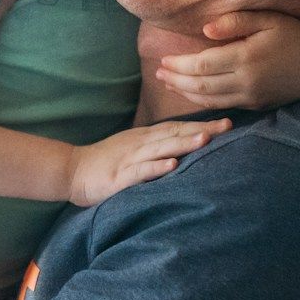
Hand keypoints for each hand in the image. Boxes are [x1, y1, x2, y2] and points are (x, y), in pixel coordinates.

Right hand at [65, 117, 231, 206]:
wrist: (72, 170)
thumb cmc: (105, 163)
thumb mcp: (133, 150)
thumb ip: (155, 147)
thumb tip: (182, 147)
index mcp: (144, 138)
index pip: (177, 127)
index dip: (201, 124)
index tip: (226, 123)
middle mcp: (140, 144)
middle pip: (175, 133)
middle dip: (202, 130)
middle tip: (228, 126)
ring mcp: (129, 159)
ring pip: (160, 148)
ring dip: (183, 143)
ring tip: (206, 140)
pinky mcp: (119, 177)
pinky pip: (140, 171)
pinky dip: (157, 167)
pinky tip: (172, 165)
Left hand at [155, 10, 299, 109]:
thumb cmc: (295, 32)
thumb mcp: (267, 19)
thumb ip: (235, 22)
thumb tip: (204, 30)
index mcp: (246, 58)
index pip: (201, 65)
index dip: (178, 64)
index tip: (162, 59)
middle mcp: (247, 82)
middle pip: (200, 86)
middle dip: (175, 80)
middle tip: (157, 72)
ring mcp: (252, 97)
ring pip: (209, 100)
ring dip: (185, 93)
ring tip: (168, 83)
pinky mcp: (257, 105)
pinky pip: (224, 105)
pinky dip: (203, 101)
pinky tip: (192, 93)